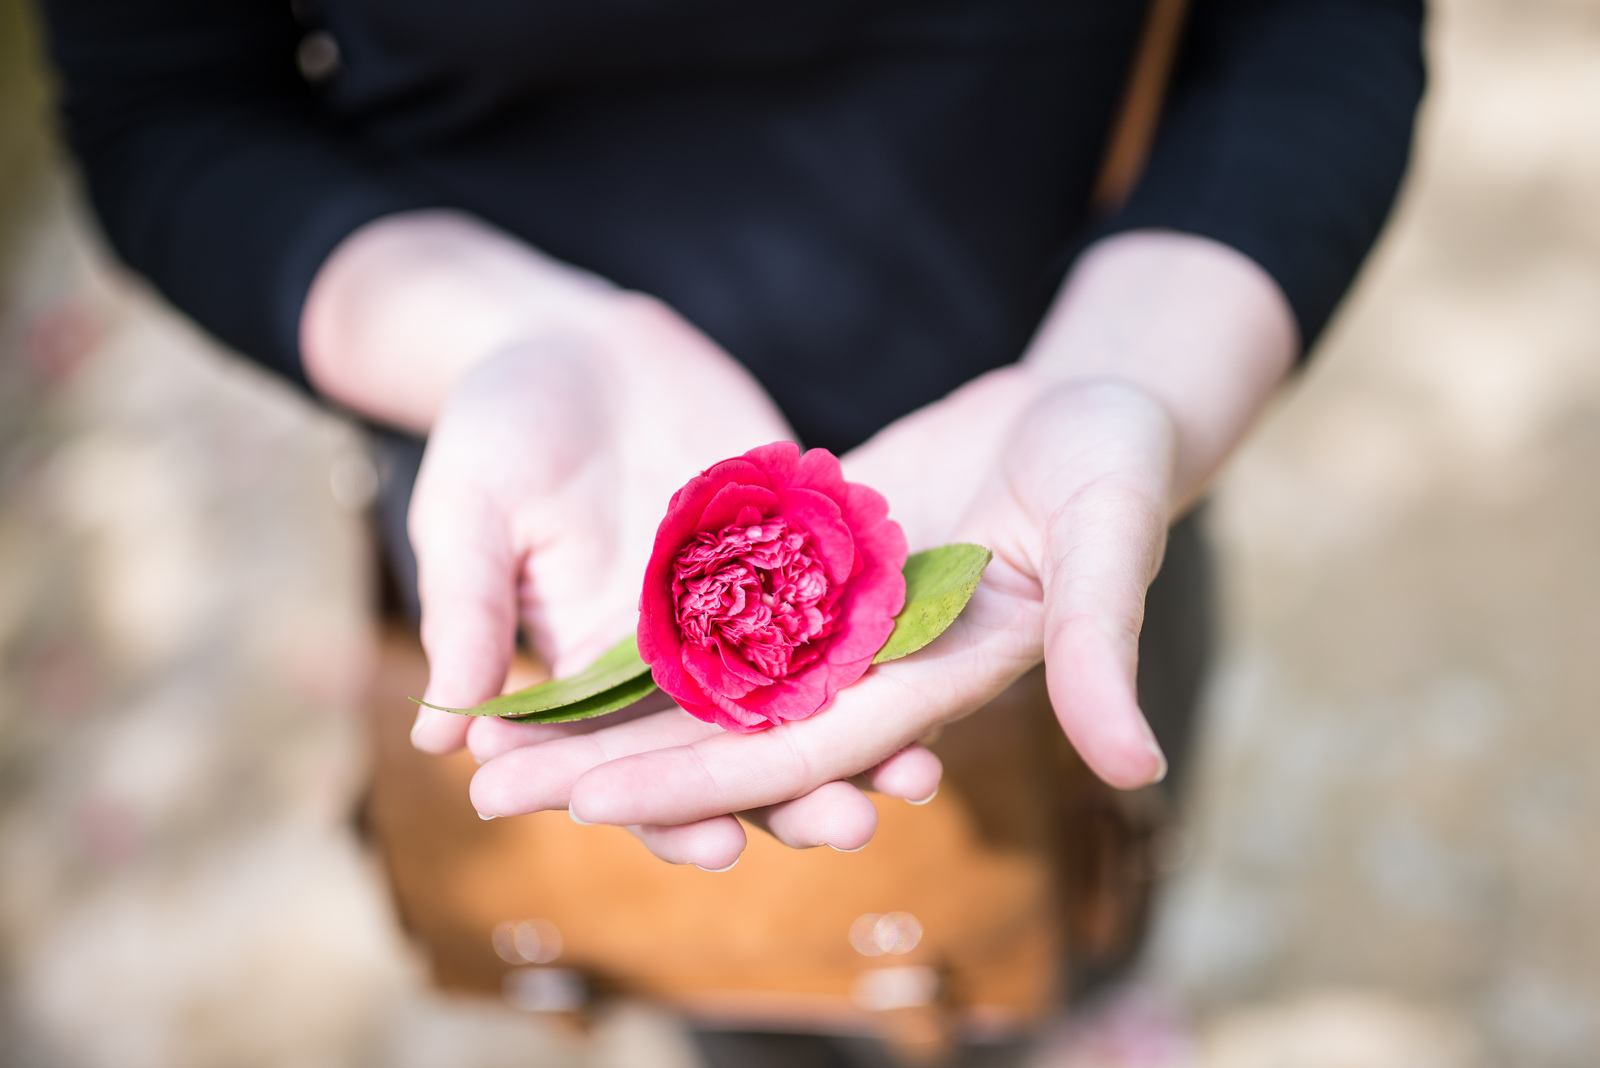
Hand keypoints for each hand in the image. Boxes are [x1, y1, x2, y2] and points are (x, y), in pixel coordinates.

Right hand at [405, 296, 945, 860]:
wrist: (579, 343)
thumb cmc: (499, 424)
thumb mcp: (469, 508)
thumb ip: (467, 609)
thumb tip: (436, 736)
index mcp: (594, 676)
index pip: (631, 773)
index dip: (668, 815)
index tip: (713, 845)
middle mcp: (681, 661)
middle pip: (742, 754)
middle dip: (796, 800)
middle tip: (851, 826)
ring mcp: (750, 608)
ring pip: (811, 699)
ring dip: (864, 742)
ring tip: (919, 775)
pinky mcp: (802, 552)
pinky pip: (853, 610)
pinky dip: (892, 646)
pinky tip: (941, 665)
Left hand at [469, 369, 1176, 853]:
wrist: (1093, 408)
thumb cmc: (1117, 464)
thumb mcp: (1111, 537)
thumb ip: (1103, 644)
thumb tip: (1137, 768)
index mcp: (926, 682)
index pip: (793, 752)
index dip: (692, 782)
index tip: (584, 801)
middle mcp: (868, 670)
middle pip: (722, 736)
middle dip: (613, 766)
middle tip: (491, 793)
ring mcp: (836, 623)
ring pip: (704, 682)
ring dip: (608, 711)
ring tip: (498, 732)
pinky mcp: (816, 568)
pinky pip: (716, 606)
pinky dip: (646, 627)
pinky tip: (562, 636)